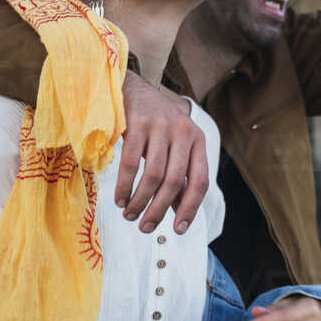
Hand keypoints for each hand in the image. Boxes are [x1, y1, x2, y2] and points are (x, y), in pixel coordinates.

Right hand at [114, 71, 209, 234]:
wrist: (133, 90)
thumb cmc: (156, 126)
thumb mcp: (174, 148)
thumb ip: (178, 177)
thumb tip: (177, 214)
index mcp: (198, 141)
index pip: (200, 181)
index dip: (190, 208)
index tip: (178, 230)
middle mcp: (184, 133)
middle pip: (175, 182)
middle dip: (159, 210)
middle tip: (145, 228)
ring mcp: (161, 126)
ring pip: (154, 175)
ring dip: (140, 201)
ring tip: (130, 215)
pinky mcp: (138, 123)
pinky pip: (132, 163)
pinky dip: (125, 186)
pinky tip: (120, 199)